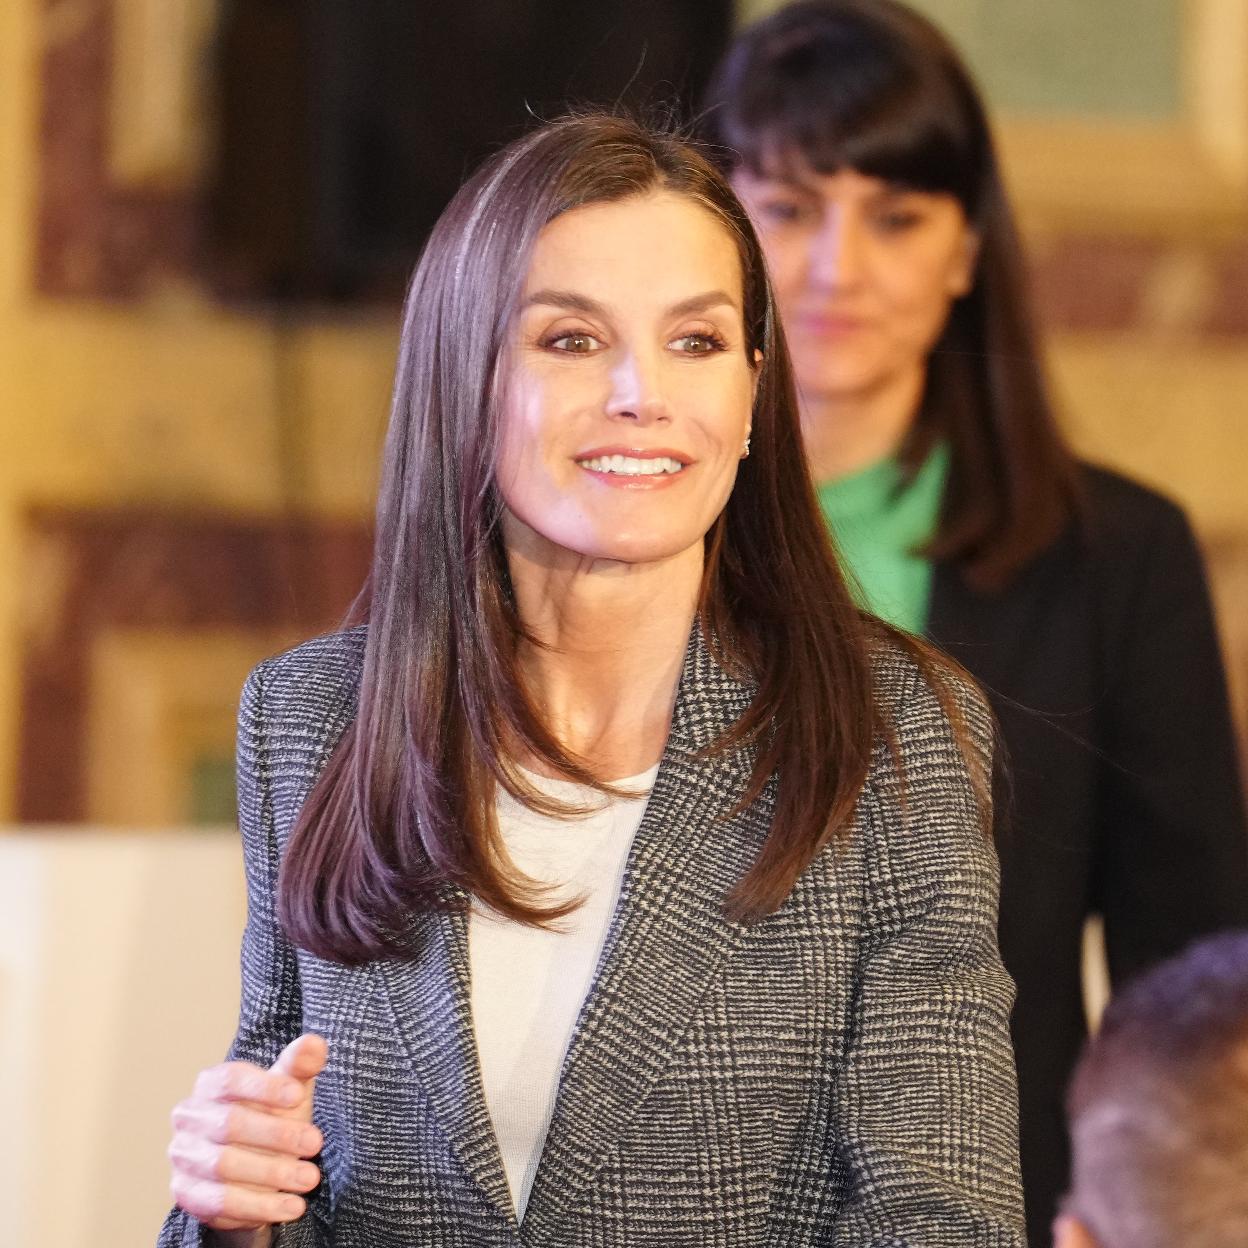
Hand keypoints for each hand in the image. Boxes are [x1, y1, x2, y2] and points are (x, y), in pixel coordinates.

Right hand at [168, 1033, 327, 1232]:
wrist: (255, 1166)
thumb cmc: (273, 1115)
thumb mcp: (290, 1089)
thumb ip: (300, 1066)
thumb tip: (315, 1044)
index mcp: (211, 1084)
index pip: (232, 1079)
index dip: (264, 1087)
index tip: (298, 1095)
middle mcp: (189, 1117)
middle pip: (229, 1123)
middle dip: (276, 1134)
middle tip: (315, 1143)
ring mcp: (183, 1156)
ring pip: (224, 1165)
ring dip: (272, 1174)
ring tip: (310, 1178)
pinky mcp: (186, 1193)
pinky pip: (219, 1203)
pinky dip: (258, 1205)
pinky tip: (290, 1206)